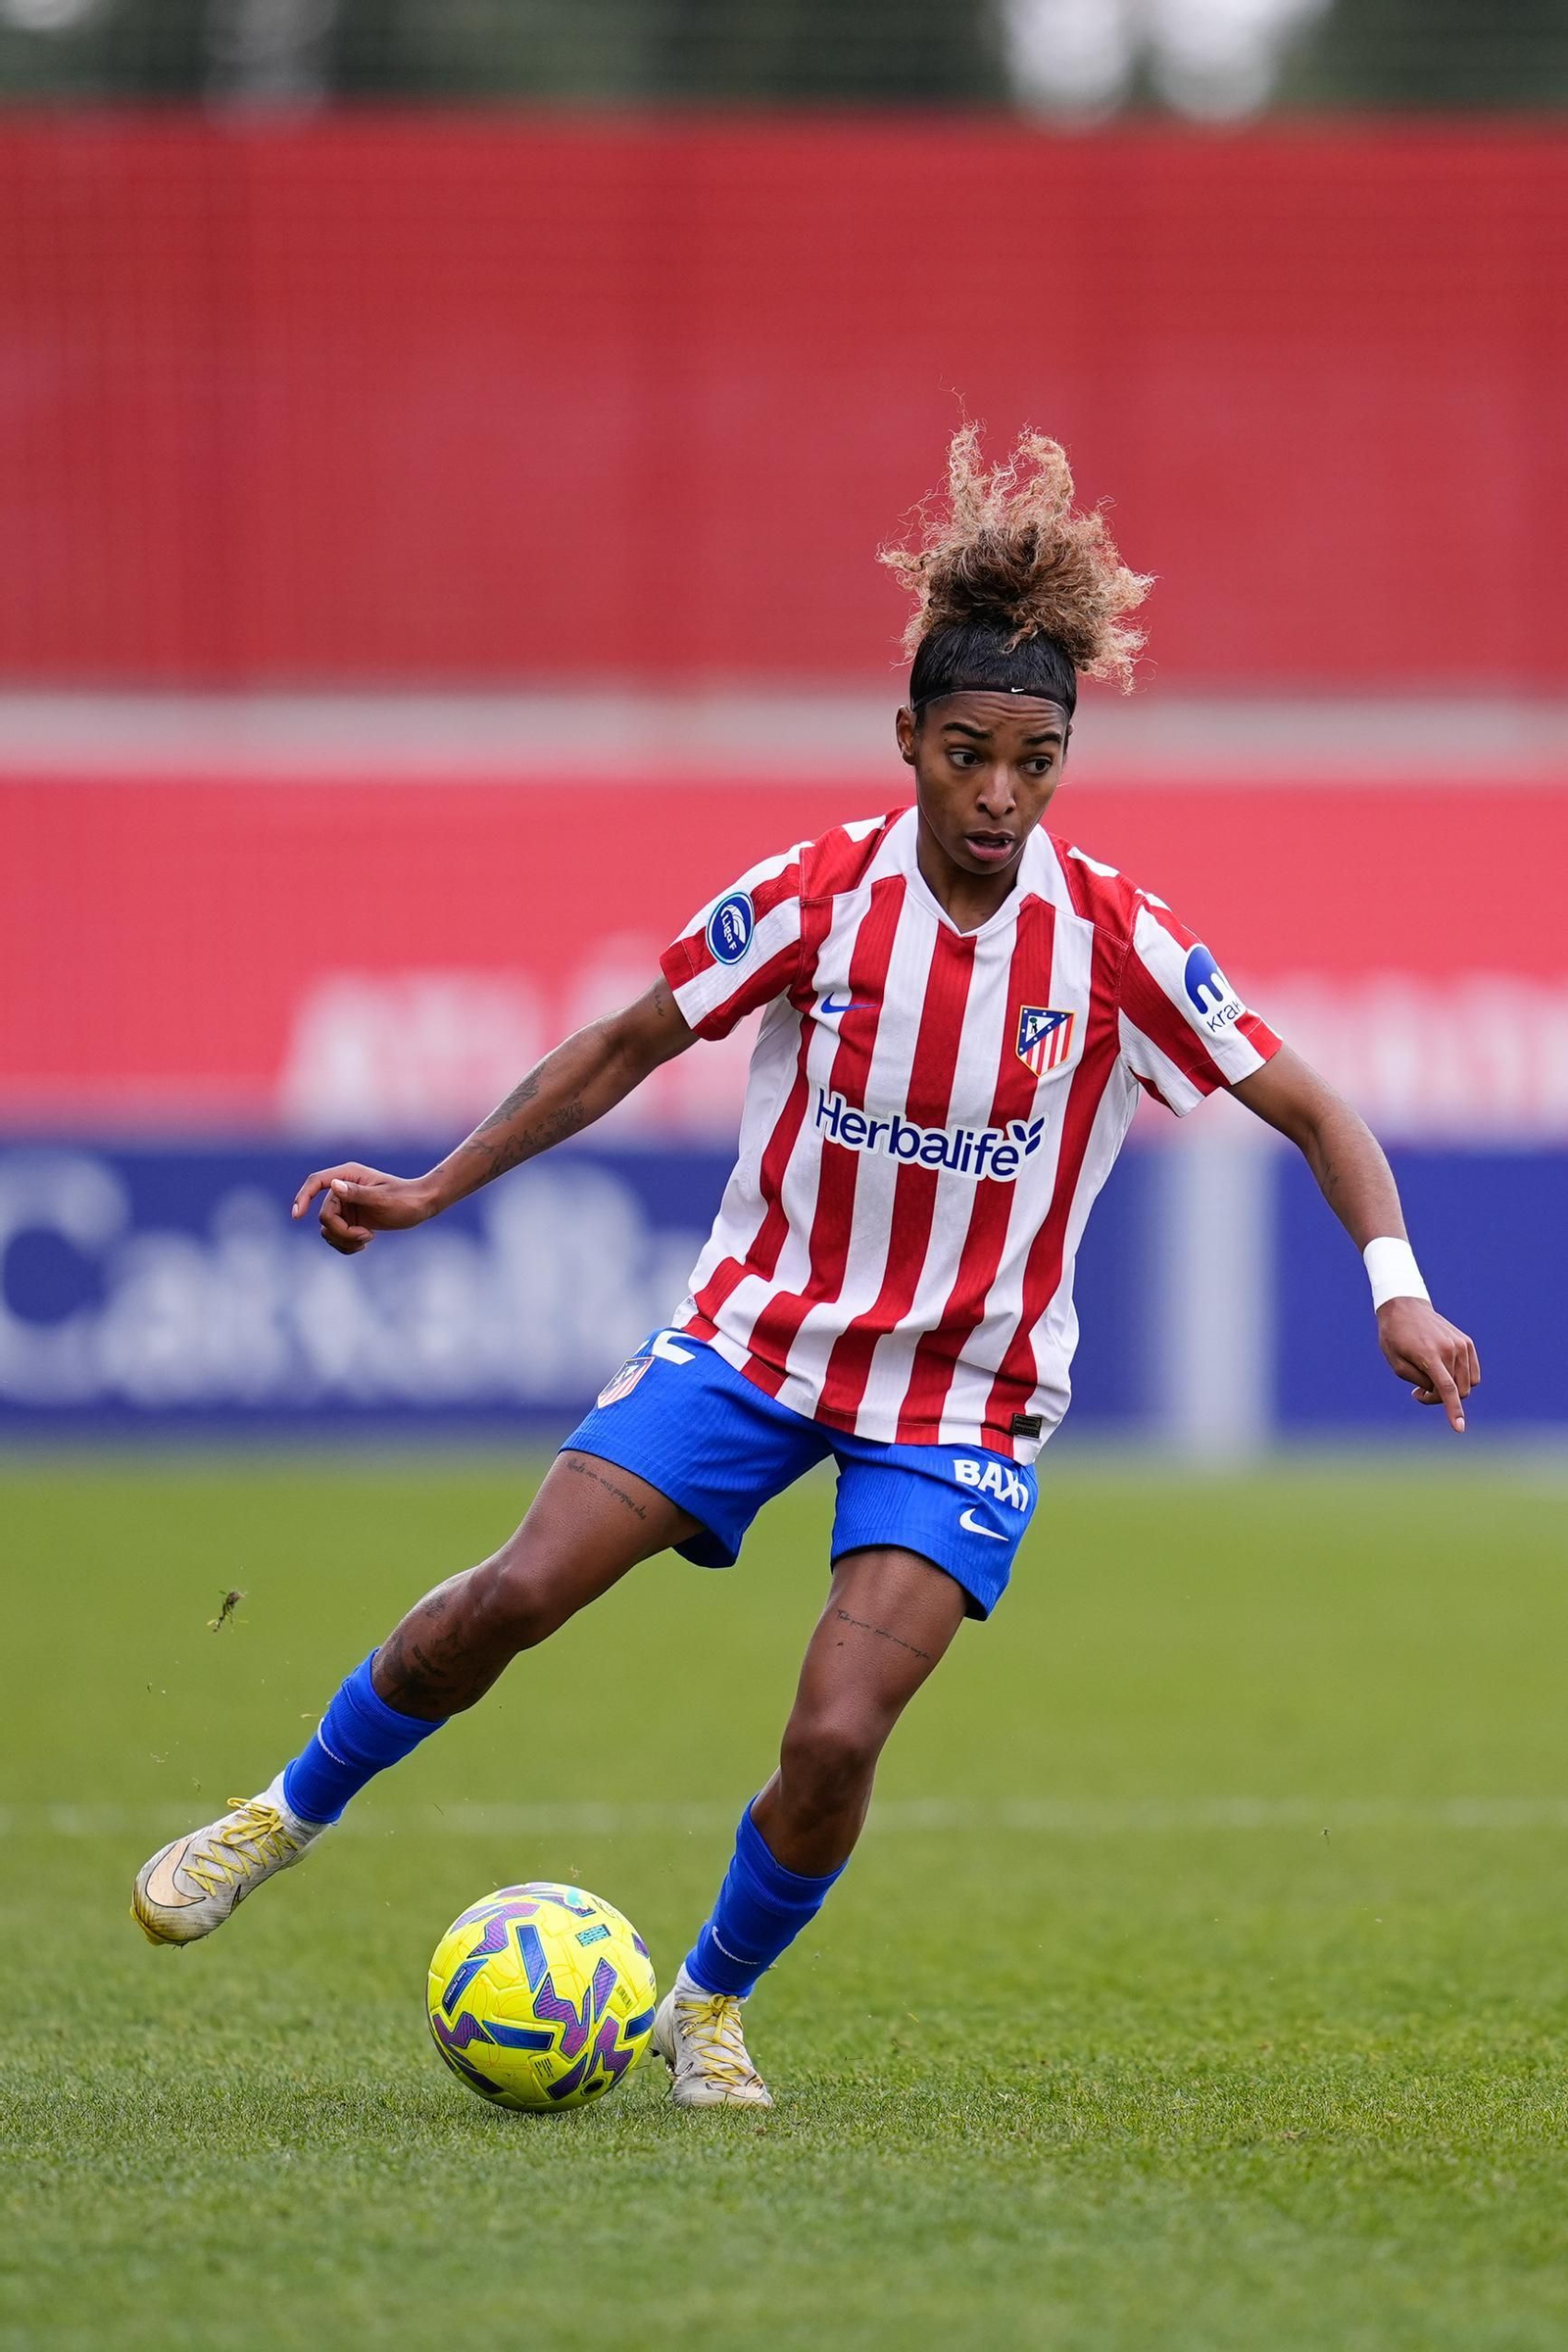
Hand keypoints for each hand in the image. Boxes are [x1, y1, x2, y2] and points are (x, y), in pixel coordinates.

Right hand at [291, 1163, 435, 1255]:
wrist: (421, 1205)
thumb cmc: (406, 1198)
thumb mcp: (382, 1198)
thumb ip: (357, 1193)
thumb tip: (334, 1186)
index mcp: (348, 1175)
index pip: (316, 1182)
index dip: (302, 1197)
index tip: (297, 1216)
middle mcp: (343, 1189)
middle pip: (324, 1216)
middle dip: (342, 1232)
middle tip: (366, 1237)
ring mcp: (345, 1204)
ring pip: (327, 1229)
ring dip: (344, 1240)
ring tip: (367, 1240)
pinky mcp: (350, 1218)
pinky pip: (335, 1235)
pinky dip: (346, 1244)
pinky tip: (363, 1245)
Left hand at [1376, 1298, 1479, 1433]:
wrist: (1405, 1307)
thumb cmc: (1395, 1336)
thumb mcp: (1396, 1363)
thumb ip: (1418, 1381)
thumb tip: (1439, 1392)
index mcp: (1429, 1355)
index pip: (1446, 1389)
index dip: (1453, 1411)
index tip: (1459, 1429)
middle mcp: (1450, 1350)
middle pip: (1457, 1391)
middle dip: (1440, 1398)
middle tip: (1418, 1392)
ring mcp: (1461, 1345)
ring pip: (1467, 1385)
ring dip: (1451, 1389)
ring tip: (1429, 1379)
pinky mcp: (1467, 1343)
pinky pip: (1472, 1373)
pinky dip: (1461, 1380)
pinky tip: (1443, 1372)